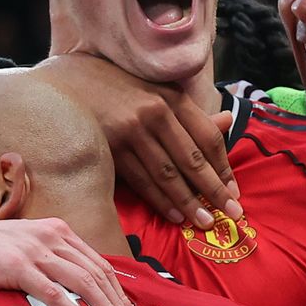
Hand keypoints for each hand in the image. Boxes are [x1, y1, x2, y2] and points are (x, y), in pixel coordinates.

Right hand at [0, 219, 139, 305]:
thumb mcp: (21, 247)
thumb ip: (48, 259)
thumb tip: (75, 287)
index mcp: (54, 229)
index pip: (97, 262)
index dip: (118, 290)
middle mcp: (49, 235)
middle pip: (97, 272)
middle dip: (119, 303)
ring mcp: (33, 250)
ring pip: (83, 281)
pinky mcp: (16, 266)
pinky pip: (54, 292)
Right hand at [33, 54, 239, 228]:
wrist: (71, 84)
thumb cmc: (121, 89)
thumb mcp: (159, 91)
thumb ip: (191, 113)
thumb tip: (228, 121)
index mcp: (172, 96)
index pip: (207, 137)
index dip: (223, 167)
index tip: (234, 191)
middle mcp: (155, 111)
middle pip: (192, 159)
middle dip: (214, 190)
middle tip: (233, 214)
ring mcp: (131, 130)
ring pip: (168, 174)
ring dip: (189, 202)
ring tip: (206, 222)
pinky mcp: (110, 147)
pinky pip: (141, 180)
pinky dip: (160, 200)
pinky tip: (175, 215)